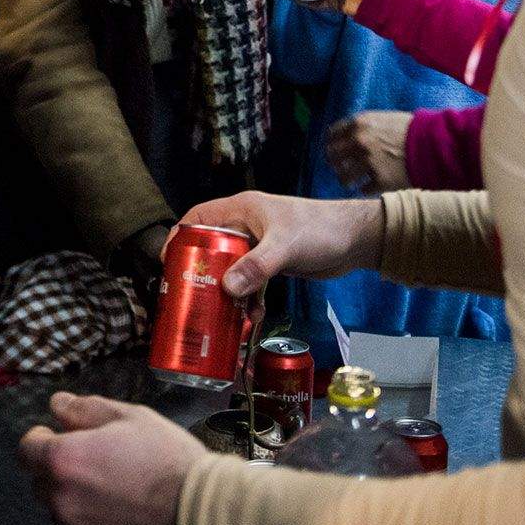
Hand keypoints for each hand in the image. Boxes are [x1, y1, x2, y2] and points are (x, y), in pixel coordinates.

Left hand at [20, 392, 203, 524]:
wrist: (202, 518)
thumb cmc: (170, 460)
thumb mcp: (133, 418)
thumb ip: (86, 409)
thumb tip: (56, 405)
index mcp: (64, 460)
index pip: (27, 449)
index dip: (44, 441)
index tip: (66, 441)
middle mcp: (61, 501)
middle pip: (43, 484)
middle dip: (62, 474)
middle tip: (102, 470)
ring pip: (64, 516)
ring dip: (79, 506)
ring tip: (120, 500)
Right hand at [175, 191, 385, 296]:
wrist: (356, 240)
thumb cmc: (320, 230)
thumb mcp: (285, 246)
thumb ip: (256, 266)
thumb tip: (226, 289)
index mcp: (241, 210)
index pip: (198, 218)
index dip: (180, 238)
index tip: (169, 263)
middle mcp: (245, 226)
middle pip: (210, 248)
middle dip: (202, 274)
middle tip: (192, 298)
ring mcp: (258, 245)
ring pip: (230, 269)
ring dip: (227, 292)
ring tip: (225, 313)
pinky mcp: (272, 263)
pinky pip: (250, 282)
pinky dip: (249, 298)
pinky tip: (253, 314)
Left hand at [326, 111, 413, 192]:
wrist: (434, 144)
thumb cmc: (411, 130)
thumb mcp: (383, 119)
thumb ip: (363, 127)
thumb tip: (345, 137)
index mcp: (359, 123)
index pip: (331, 136)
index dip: (332, 145)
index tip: (334, 151)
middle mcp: (359, 141)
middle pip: (332, 157)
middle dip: (337, 164)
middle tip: (343, 169)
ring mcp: (368, 162)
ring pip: (343, 178)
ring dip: (348, 180)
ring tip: (355, 181)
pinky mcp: (379, 180)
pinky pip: (363, 190)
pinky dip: (368, 189)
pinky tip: (375, 185)